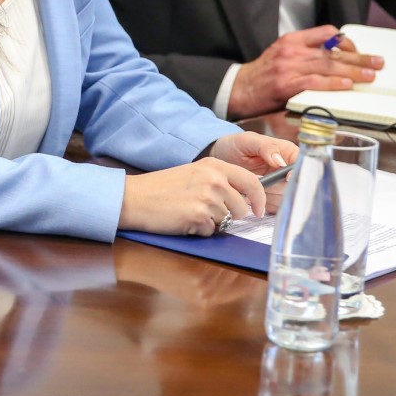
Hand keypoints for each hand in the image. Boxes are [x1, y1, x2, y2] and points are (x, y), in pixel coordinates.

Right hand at [118, 155, 265, 236]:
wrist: (135, 198)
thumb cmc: (161, 188)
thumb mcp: (194, 174)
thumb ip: (219, 181)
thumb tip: (244, 198)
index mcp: (214, 165)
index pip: (252, 181)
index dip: (259, 198)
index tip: (259, 209)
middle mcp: (214, 178)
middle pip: (242, 206)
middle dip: (231, 215)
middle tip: (208, 213)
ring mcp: (208, 197)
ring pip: (227, 220)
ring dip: (212, 222)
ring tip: (191, 213)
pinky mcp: (199, 215)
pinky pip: (211, 231)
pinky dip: (199, 230)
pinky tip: (184, 220)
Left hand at [207, 130, 298, 212]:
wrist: (221, 159)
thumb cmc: (235, 146)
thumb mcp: (247, 141)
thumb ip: (265, 147)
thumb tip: (281, 161)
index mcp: (288, 153)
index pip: (303, 166)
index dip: (298, 173)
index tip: (287, 178)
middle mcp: (288, 171)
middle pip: (296, 186)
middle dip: (278, 187)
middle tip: (260, 181)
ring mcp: (281, 187)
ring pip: (286, 199)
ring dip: (269, 197)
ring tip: (253, 186)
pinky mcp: (273, 199)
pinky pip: (276, 208)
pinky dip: (264, 205)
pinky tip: (252, 197)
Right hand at [228, 25, 382, 119]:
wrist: (238, 89)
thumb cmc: (263, 76)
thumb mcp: (282, 55)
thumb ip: (306, 55)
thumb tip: (337, 61)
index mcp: (292, 40)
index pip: (327, 33)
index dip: (347, 42)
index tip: (359, 51)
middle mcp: (292, 50)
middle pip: (333, 51)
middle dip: (359, 57)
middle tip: (377, 63)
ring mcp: (288, 67)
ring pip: (328, 66)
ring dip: (353, 71)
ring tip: (370, 76)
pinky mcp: (285, 84)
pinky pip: (315, 82)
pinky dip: (333, 84)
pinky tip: (346, 86)